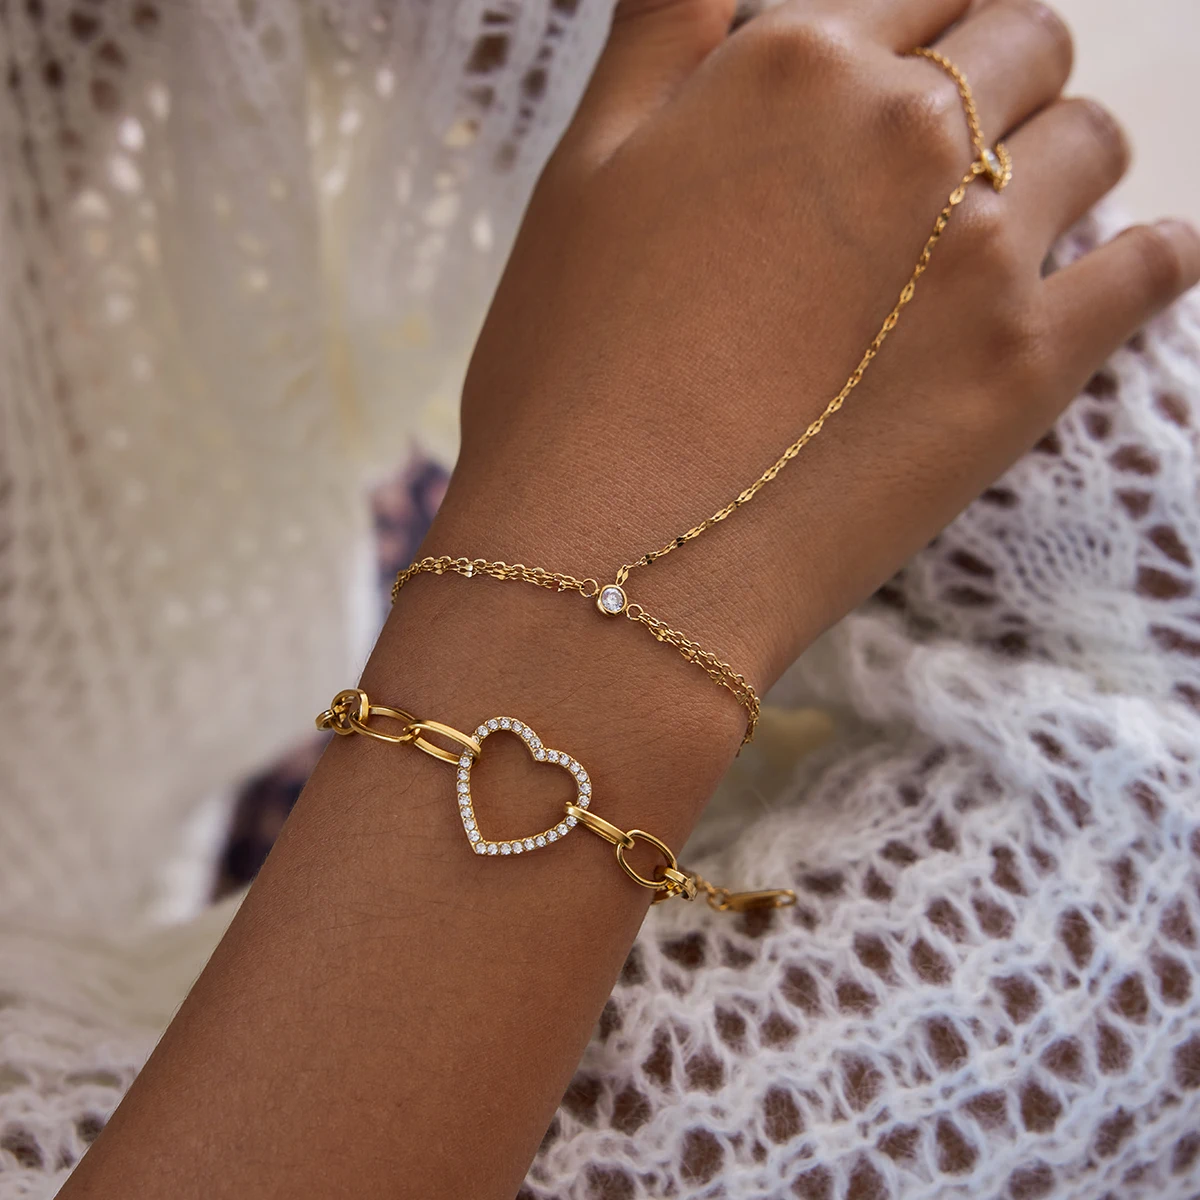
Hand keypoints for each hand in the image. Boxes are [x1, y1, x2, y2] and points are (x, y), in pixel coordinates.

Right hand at [434, 0, 1199, 696]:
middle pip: (1023, 43)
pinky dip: (1148, 257)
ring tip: (1008, 224)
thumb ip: (663, 35)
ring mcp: (985, 248)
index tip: (903, 83)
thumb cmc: (570, 377)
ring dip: (1061, 162)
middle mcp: (908, 131)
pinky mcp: (1029, 365)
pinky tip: (1122, 267)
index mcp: (794, 66)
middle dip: (995, 82)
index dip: (913, 32)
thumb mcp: (583, 174)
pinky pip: (1152, 267)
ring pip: (1091, 142)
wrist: (611, 557)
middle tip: (949, 161)